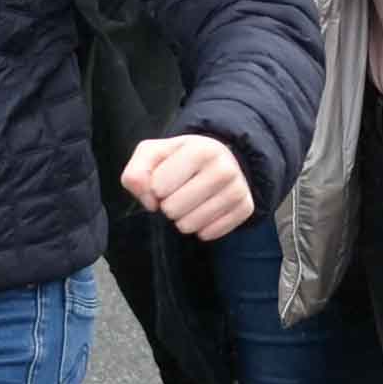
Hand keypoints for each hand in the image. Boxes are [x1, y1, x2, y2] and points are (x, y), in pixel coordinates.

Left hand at [120, 132, 255, 240]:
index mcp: (200, 149)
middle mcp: (224, 168)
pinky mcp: (246, 208)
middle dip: (167, 206)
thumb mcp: (152, 154)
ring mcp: (238, 189)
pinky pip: (210, 234)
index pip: (158, 188)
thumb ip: (137, 173)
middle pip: (173, 210)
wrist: (219, 159)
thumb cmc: (178, 159)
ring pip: (190, 225)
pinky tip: (203, 212)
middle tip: (176, 194)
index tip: (163, 180)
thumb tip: (150, 201)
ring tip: (188, 203)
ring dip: (182, 219)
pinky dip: (200, 228)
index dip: (154, 189)